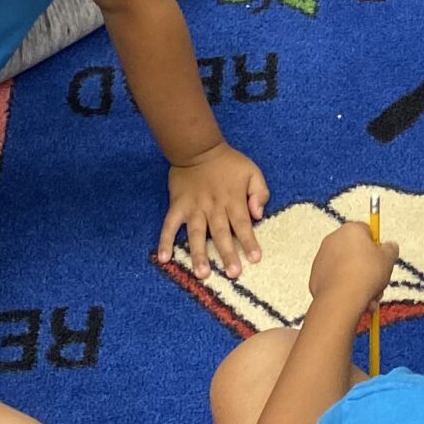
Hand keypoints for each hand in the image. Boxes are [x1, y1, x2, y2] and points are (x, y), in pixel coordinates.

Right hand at [163, 141, 269, 278]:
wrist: (198, 149)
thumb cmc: (228, 163)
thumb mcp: (252, 172)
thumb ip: (259, 192)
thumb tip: (258, 214)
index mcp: (232, 200)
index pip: (243, 224)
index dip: (249, 241)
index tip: (255, 259)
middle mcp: (213, 207)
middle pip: (221, 233)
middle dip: (227, 254)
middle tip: (232, 274)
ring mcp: (194, 208)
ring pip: (196, 234)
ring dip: (198, 254)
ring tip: (202, 273)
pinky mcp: (177, 206)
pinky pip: (170, 225)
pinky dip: (165, 241)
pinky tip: (164, 259)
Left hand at [309, 218, 398, 311]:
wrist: (341, 298)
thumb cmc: (365, 274)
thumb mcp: (388, 259)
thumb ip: (390, 249)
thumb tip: (390, 247)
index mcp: (351, 229)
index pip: (367, 230)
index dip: (377, 246)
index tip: (383, 259)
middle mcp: (333, 239)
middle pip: (355, 250)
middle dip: (367, 266)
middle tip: (377, 280)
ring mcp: (322, 258)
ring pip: (346, 267)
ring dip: (358, 280)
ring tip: (369, 295)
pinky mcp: (315, 276)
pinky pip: (335, 279)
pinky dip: (344, 287)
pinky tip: (355, 299)